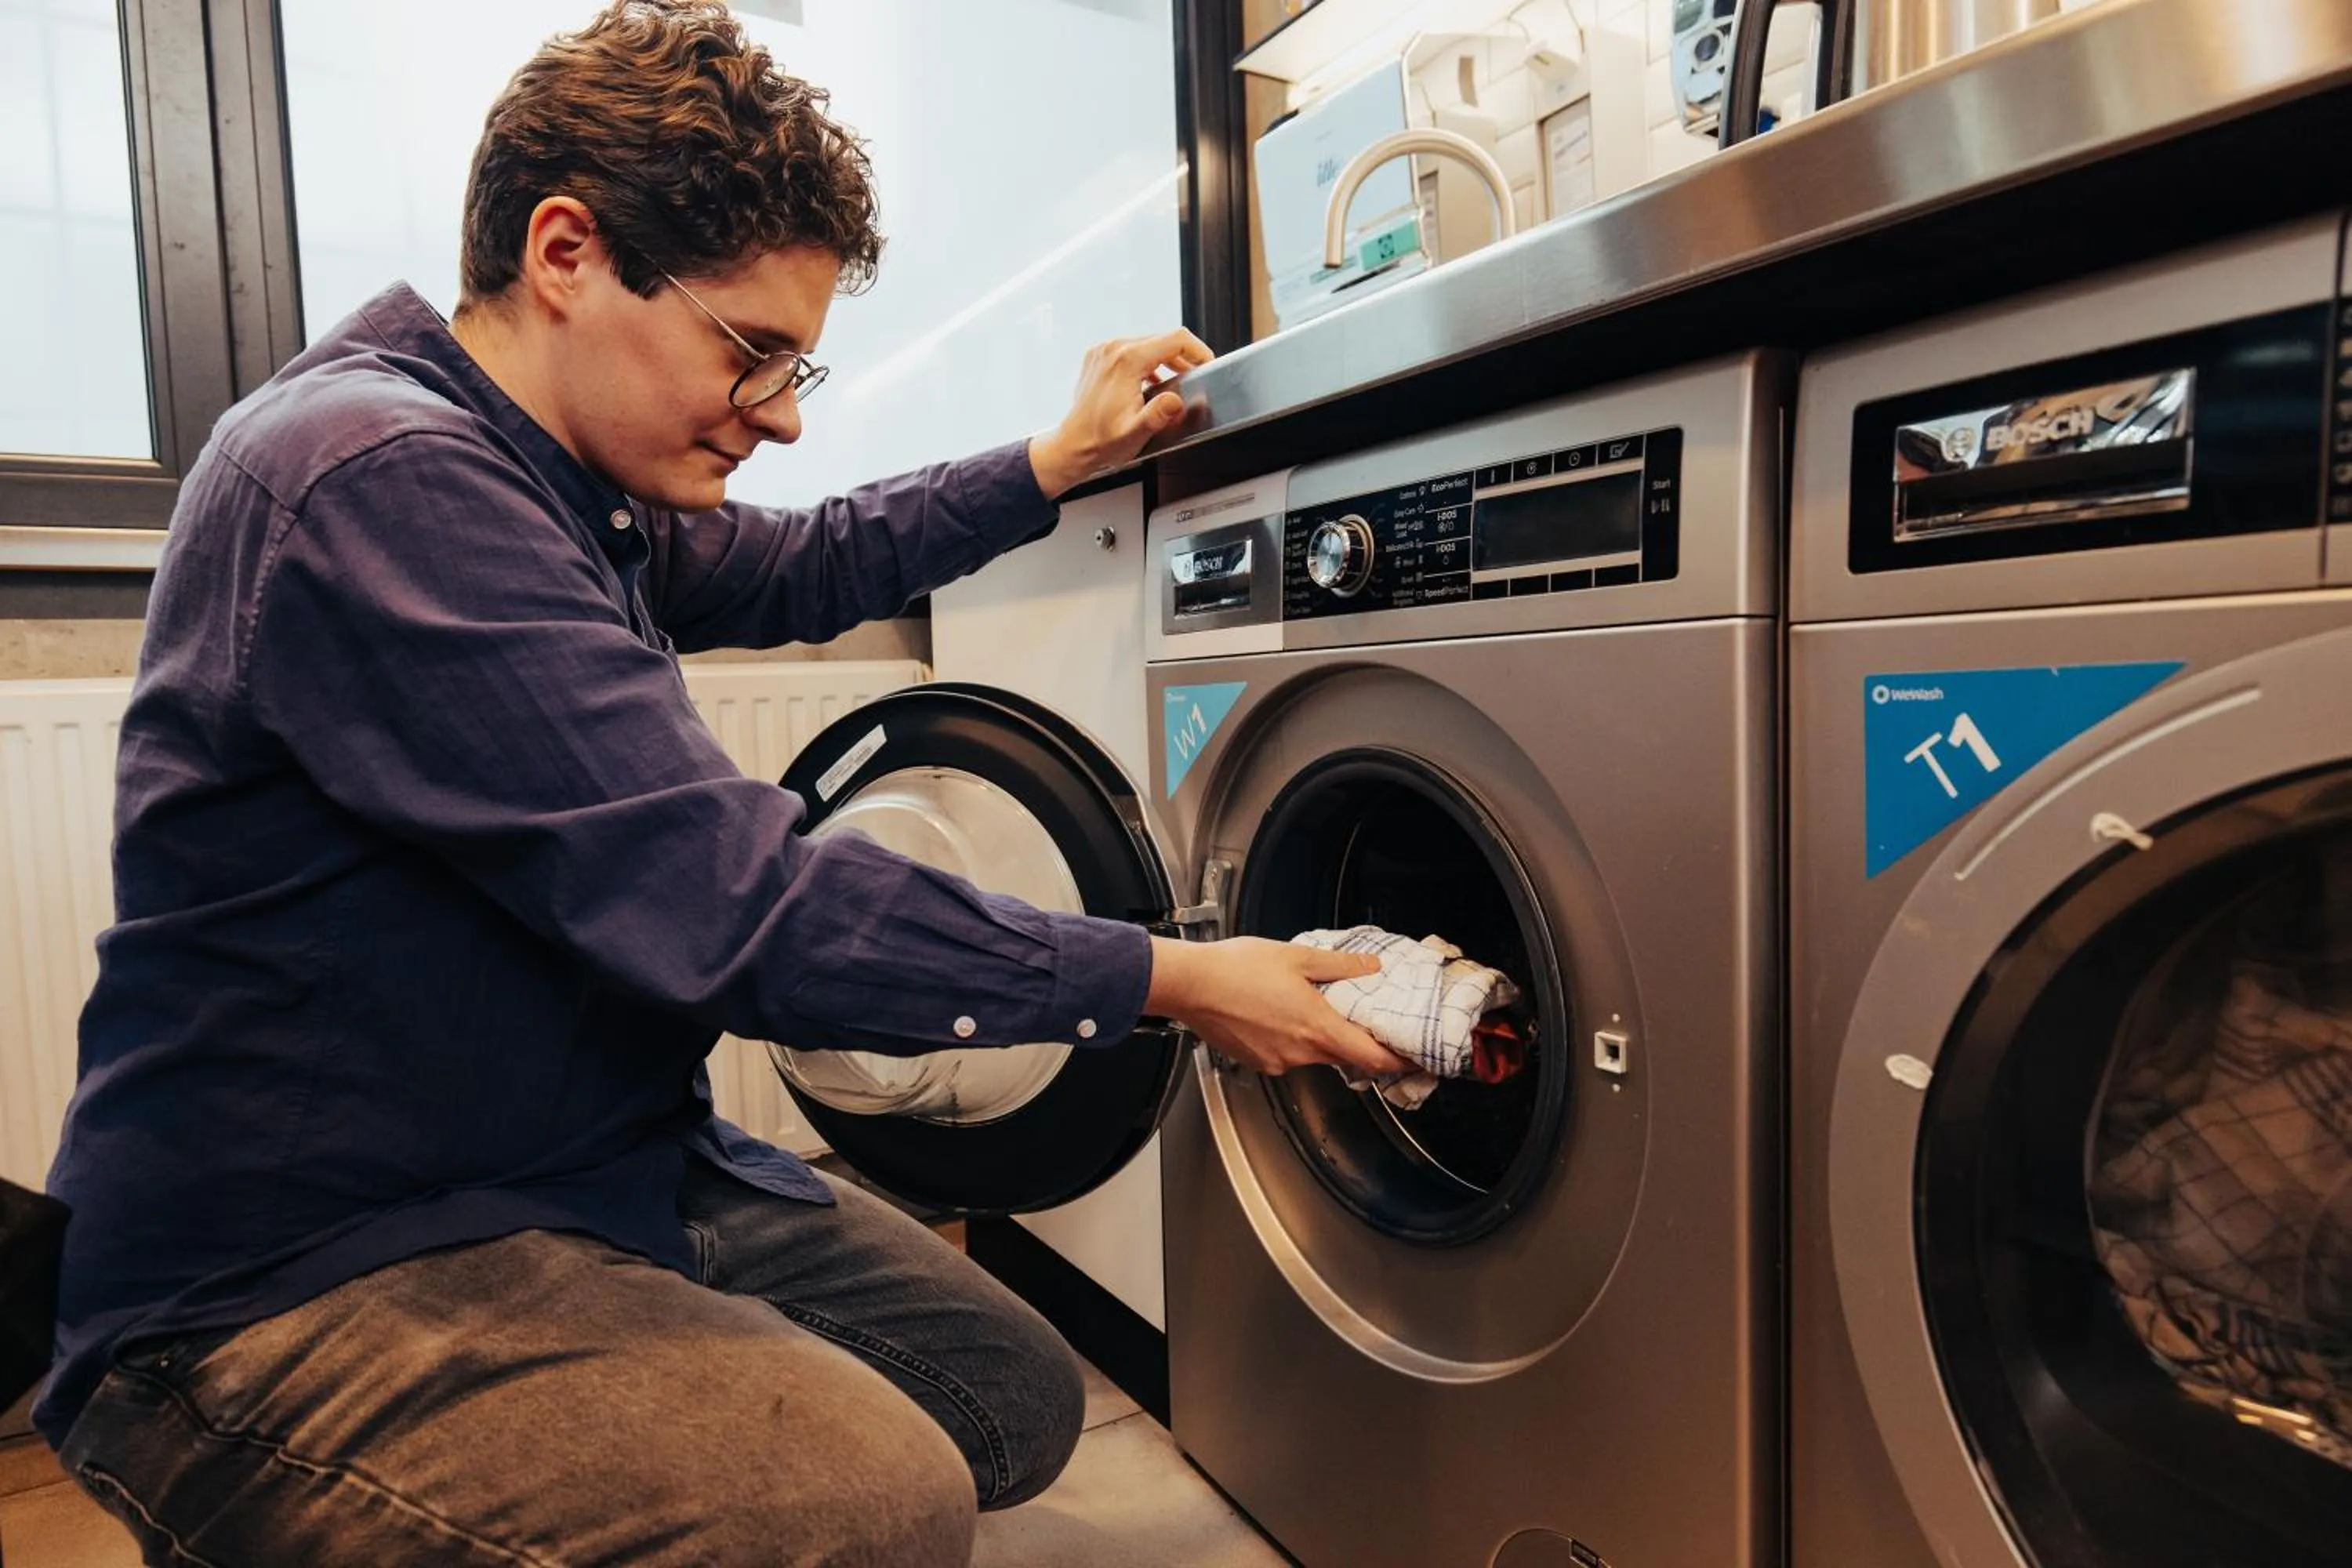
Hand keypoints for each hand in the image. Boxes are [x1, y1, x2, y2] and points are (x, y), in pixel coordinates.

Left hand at [1028, 329, 1214, 497]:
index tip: (1207, 363)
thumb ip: (1159, 415)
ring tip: (1177, 380)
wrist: (1073, 445)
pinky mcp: (1099, 358)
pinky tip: (1152, 383)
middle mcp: (1113, 349)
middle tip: (1195, 375)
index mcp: (1127, 360)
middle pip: (1162, 339)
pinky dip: (1147, 363)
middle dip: (1184, 356)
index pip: (1175, 339)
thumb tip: (1176, 401)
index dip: (1198, 350)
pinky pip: (1131, 351)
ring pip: (1147, 344)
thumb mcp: (1136, 432)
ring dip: (1166, 360)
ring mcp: (1104, 352)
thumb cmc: (1101, 440)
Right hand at [1142, 936, 1412, 1078]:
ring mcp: (1277, 1062)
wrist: (1189, 984)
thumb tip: (1371, 967)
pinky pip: (1287, 1054)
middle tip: (1357, 1015)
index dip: (1398, 1061)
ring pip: (1313, 1054)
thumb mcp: (1297, 957)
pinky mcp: (1257, 1062)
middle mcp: (1299, 1053)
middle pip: (1343, 1055)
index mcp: (1316, 1027)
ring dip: (1318, 1034)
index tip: (1414, 1058)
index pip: (1372, 1058)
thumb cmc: (1235, 968)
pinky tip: (1276, 1012)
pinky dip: (1291, 1038)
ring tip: (1304, 1003)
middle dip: (1353, 1039)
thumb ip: (1341, 966)